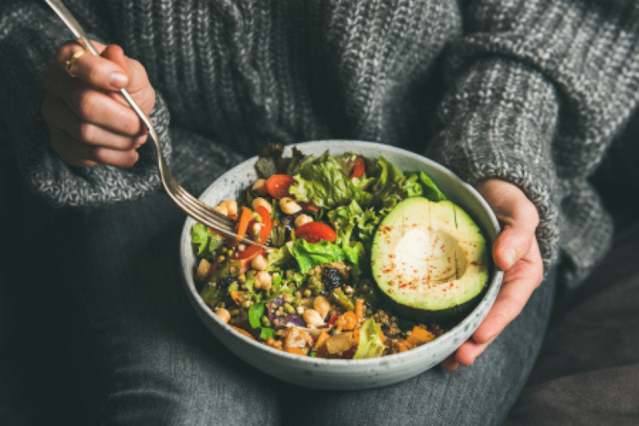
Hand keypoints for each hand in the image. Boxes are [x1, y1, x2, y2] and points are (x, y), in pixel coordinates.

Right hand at [42, 40, 154, 167]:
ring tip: (139, 137)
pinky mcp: (60, 141)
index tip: (123, 82)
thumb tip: (115, 54)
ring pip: (85, 132)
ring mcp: (54, 114)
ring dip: (121, 140)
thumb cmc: (128, 89)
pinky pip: (86, 153)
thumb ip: (127, 68)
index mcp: (71, 57)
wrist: (128, 117)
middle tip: (141, 125)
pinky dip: (115, 157)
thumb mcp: (135, 75)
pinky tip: (130, 154)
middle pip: (84, 103)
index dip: (99, 73)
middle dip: (121, 119)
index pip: (75, 62)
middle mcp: (56, 84)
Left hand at [441, 179, 543, 370]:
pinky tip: (426, 335)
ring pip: (469, 317)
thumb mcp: (520, 212)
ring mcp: (478, 285)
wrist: (487, 191)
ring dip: (456, 340)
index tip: (479, 335)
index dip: (495, 322)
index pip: (509, 304)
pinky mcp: (456, 280)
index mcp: (521, 275)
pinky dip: (440, 320)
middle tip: (457, 359)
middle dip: (473, 342)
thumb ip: (518, 234)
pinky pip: (449, 302)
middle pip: (488, 319)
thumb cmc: (507, 201)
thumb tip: (504, 258)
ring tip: (442, 361)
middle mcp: (500, 286)